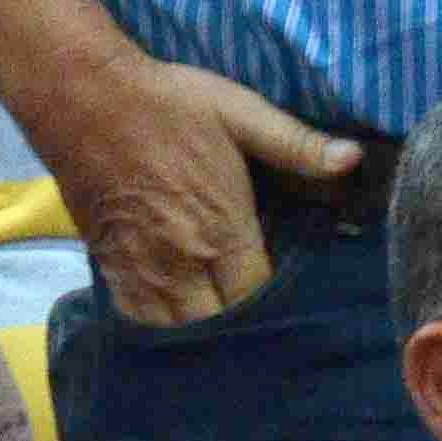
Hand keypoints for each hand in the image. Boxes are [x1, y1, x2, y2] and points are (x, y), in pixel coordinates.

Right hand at [21, 47, 360, 326]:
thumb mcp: (240, 111)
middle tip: (265, 323)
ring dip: (205, 338)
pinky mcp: (112, 274)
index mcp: (222, 230)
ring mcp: (144, 275)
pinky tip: (181, 328)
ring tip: (228, 336)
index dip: (279, 305)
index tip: (295, 301)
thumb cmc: (170, 105)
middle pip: (222, 327)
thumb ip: (295, 143)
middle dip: (244, 330)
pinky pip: (141, 326)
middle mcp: (184, 265)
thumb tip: (354, 159)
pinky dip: (163, 334)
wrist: (87, 103)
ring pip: (181, 336)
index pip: (260, 297)